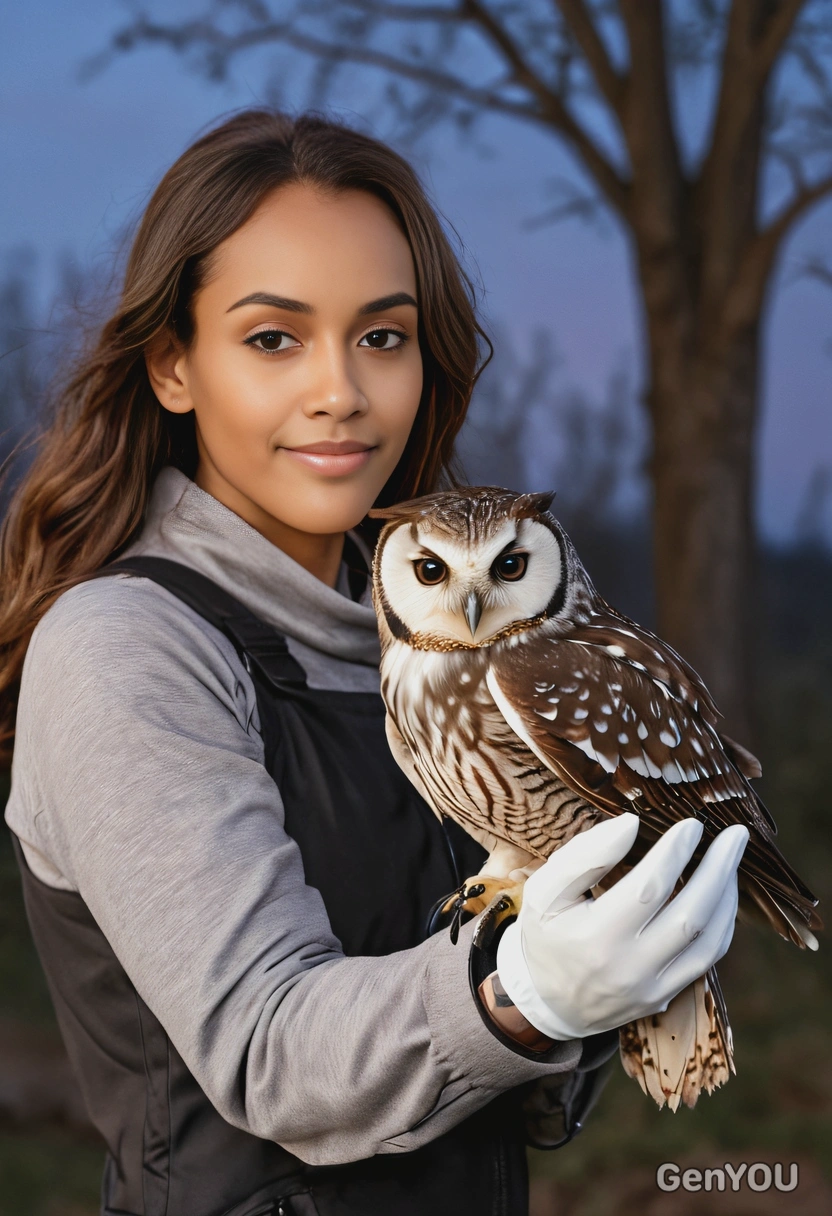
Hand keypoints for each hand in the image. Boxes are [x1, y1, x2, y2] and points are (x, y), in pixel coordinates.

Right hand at [495, 813, 748, 1040]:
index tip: (691, 824)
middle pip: (690, 916)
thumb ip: (584, 855)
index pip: (647, 889)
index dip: (674, 853)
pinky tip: (722, 894)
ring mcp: (652, 988)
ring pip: (709, 940)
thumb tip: (631, 825)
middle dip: (719, 870)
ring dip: (728, 896)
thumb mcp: (545, 890)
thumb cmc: (546, 934)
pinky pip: (707, 959)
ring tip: (733, 858)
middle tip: (736, 834)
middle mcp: (629, 968)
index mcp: (594, 938)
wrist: (546, 1002)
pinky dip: (722, 923)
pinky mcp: (665, 996)